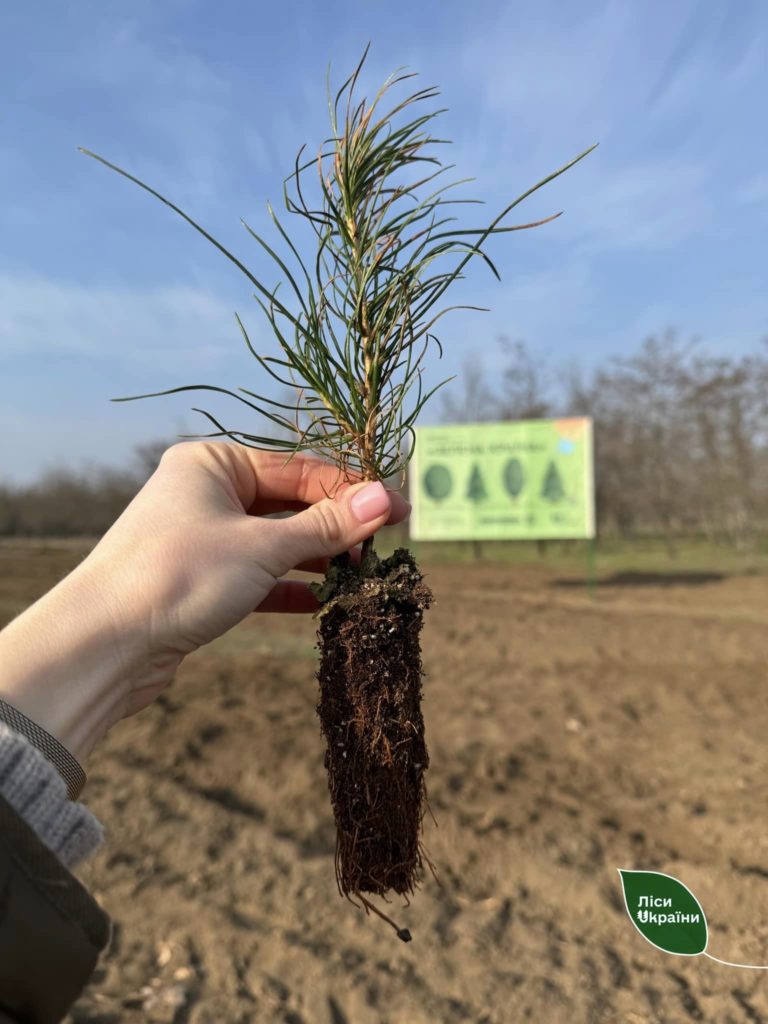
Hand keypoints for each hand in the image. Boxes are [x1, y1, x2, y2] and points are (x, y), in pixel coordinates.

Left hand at [0, 442, 410, 761]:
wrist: (104, 644)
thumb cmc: (179, 575)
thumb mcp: (264, 547)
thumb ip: (327, 525)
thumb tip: (387, 499)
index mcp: (214, 462)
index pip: (299, 468)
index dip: (351, 489)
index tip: (398, 510)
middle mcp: (205, 492)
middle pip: (289, 502)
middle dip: (335, 526)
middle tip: (383, 547)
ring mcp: (201, 537)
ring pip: (275, 540)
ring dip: (317, 558)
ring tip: (360, 574)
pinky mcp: (199, 579)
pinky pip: (257, 574)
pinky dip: (289, 586)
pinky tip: (324, 602)